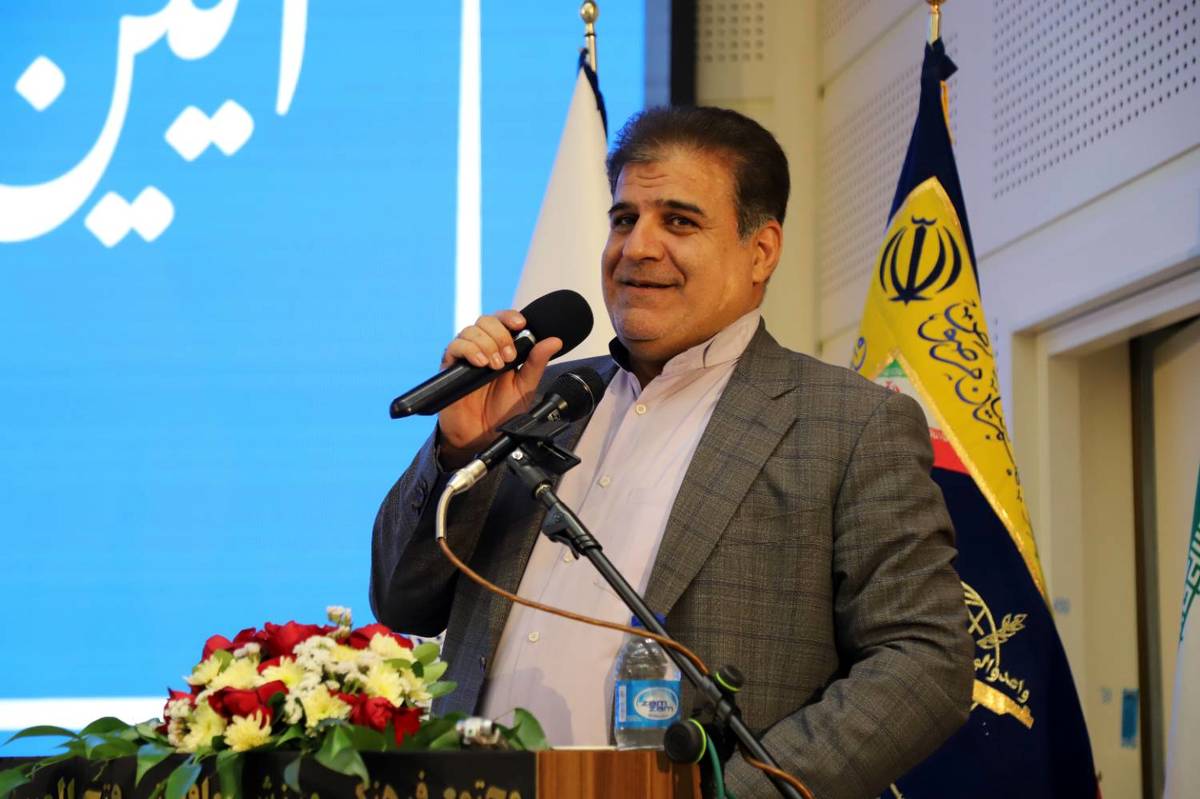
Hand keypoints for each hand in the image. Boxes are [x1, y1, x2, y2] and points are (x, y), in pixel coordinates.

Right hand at [436, 309, 562, 467]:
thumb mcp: (525, 387)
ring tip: (496, 366)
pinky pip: (455, 346)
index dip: (510, 316)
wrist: (482, 436)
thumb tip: (555, 341)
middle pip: (486, 320)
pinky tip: (481, 363)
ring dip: (487, 344)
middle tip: (509, 357)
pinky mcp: (450, 367)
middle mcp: (482, 348)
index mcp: (501, 349)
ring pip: (471, 330)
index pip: (503, 320)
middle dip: (501, 334)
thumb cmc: (502, 412)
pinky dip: (470, 350)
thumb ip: (537, 363)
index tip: (521, 324)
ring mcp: (466, 356)